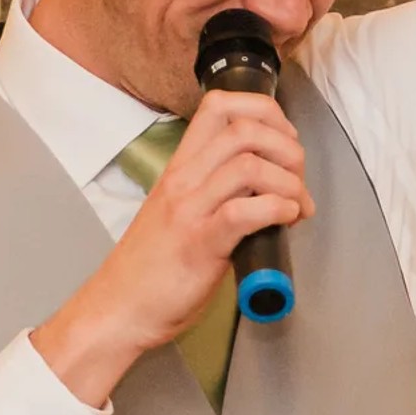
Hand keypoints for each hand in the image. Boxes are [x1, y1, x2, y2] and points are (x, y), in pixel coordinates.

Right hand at [28, 92, 307, 406]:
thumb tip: (264, 184)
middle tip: (298, 178)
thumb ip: (213, 190)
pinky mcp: (201, 244)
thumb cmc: (150, 267)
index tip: (284, 138)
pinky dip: (279, 209)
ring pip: (250, 165)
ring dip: (290, 182)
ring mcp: (190, 210)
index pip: (219, 106)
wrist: (118, 308)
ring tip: (297, 205)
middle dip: (288, 148)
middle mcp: (184, 179)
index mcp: (179, 167)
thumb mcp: (179, 211)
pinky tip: (287, 220)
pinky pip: (246, 211)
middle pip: (244, 129)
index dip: (264, 111)